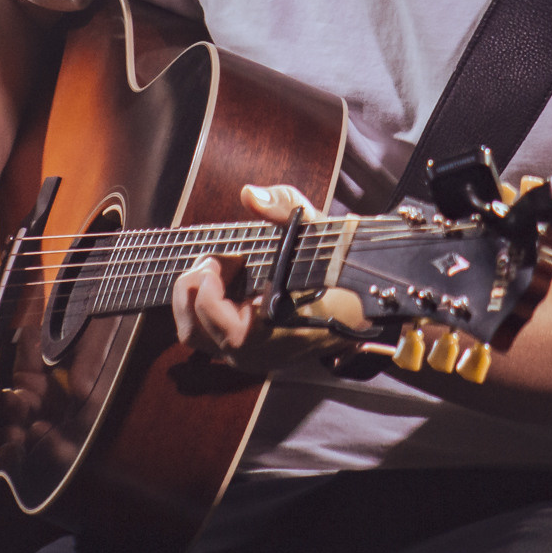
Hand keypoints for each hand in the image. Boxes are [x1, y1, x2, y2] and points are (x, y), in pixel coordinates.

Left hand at [171, 184, 361, 370]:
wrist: (359, 302)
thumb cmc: (335, 267)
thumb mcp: (314, 229)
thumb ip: (283, 207)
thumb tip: (249, 195)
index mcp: (270, 333)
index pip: (215, 318)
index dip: (210, 281)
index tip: (229, 255)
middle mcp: (254, 354)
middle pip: (192, 328)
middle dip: (193, 286)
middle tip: (215, 259)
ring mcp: (247, 357)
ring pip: (194, 333)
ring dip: (195, 295)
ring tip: (218, 267)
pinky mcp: (243, 352)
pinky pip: (206, 333)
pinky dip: (204, 305)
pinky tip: (225, 281)